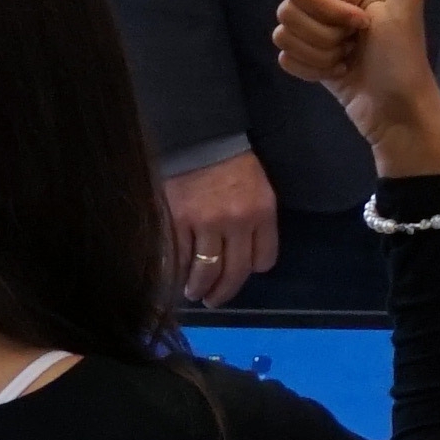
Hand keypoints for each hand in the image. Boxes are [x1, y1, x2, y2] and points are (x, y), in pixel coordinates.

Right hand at [163, 150, 280, 313]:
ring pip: (206, 270)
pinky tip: (176, 278)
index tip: (243, 273)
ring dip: (200, 288)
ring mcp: (206, 223)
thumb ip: (257, 221)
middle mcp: (237, 222)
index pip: (264, 258)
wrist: (200, 138)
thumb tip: (247, 255)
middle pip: (234, 271)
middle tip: (215, 300)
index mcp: (262, 213)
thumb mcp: (260, 189)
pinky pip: (179, 257)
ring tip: (195, 293)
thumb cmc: (233, 162)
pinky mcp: (178, 221)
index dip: (253, 269)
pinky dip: (177, 272)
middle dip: (224, 291)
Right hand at [273, 0, 439, 179]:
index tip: (359, 25)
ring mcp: (318, 29)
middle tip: (354, 45)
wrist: (396, 112)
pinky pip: (284, 57)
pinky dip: (309, 71)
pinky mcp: (310, 55)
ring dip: (317, 56)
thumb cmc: (403, 62)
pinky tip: (336, 74)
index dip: (325, 11)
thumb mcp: (406, 11)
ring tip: (348, 60)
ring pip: (282, 35)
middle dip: (322, 36)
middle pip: (287, 10)